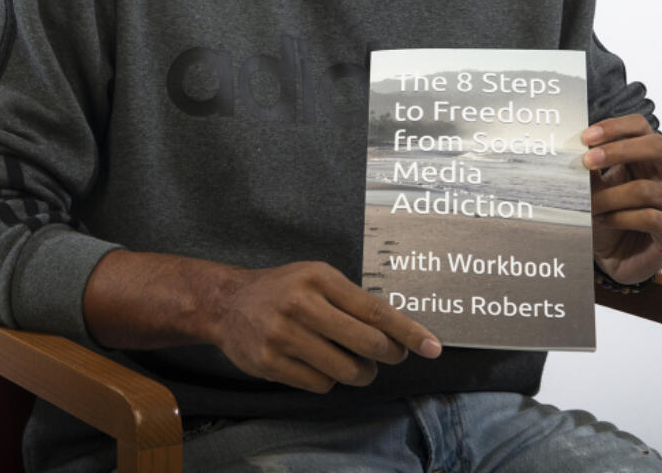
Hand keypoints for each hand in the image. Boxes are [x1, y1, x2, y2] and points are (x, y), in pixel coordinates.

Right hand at [204, 260, 441, 392]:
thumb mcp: (318, 278)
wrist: (228, 303)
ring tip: (355, 364)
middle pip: (366, 343)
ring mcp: (284, 335)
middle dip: (387, 356)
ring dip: (359, 373)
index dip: (409, 331)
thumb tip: (397, 333)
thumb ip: (353, 301)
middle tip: (390, 356)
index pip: (376, 311)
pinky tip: (320, 365)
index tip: (432, 347)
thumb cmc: (285, 289)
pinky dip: (328, 380)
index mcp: (321, 278)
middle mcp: (302, 305)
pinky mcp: (270, 363)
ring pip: (345, 370)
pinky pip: (320, 384)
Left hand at [582, 114, 661, 284]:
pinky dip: (623, 218)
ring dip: (613, 196)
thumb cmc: (609, 215)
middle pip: (657, 146)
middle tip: (586, 160)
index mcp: (650, 156)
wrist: (616, 256)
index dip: (615, 126)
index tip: (585, 137)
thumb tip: (571, 147)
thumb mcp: (595, 187)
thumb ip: (590, 168)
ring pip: (649, 188)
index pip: (641, 126)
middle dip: (618, 150)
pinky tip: (606, 220)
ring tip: (591, 205)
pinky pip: (652, 218)